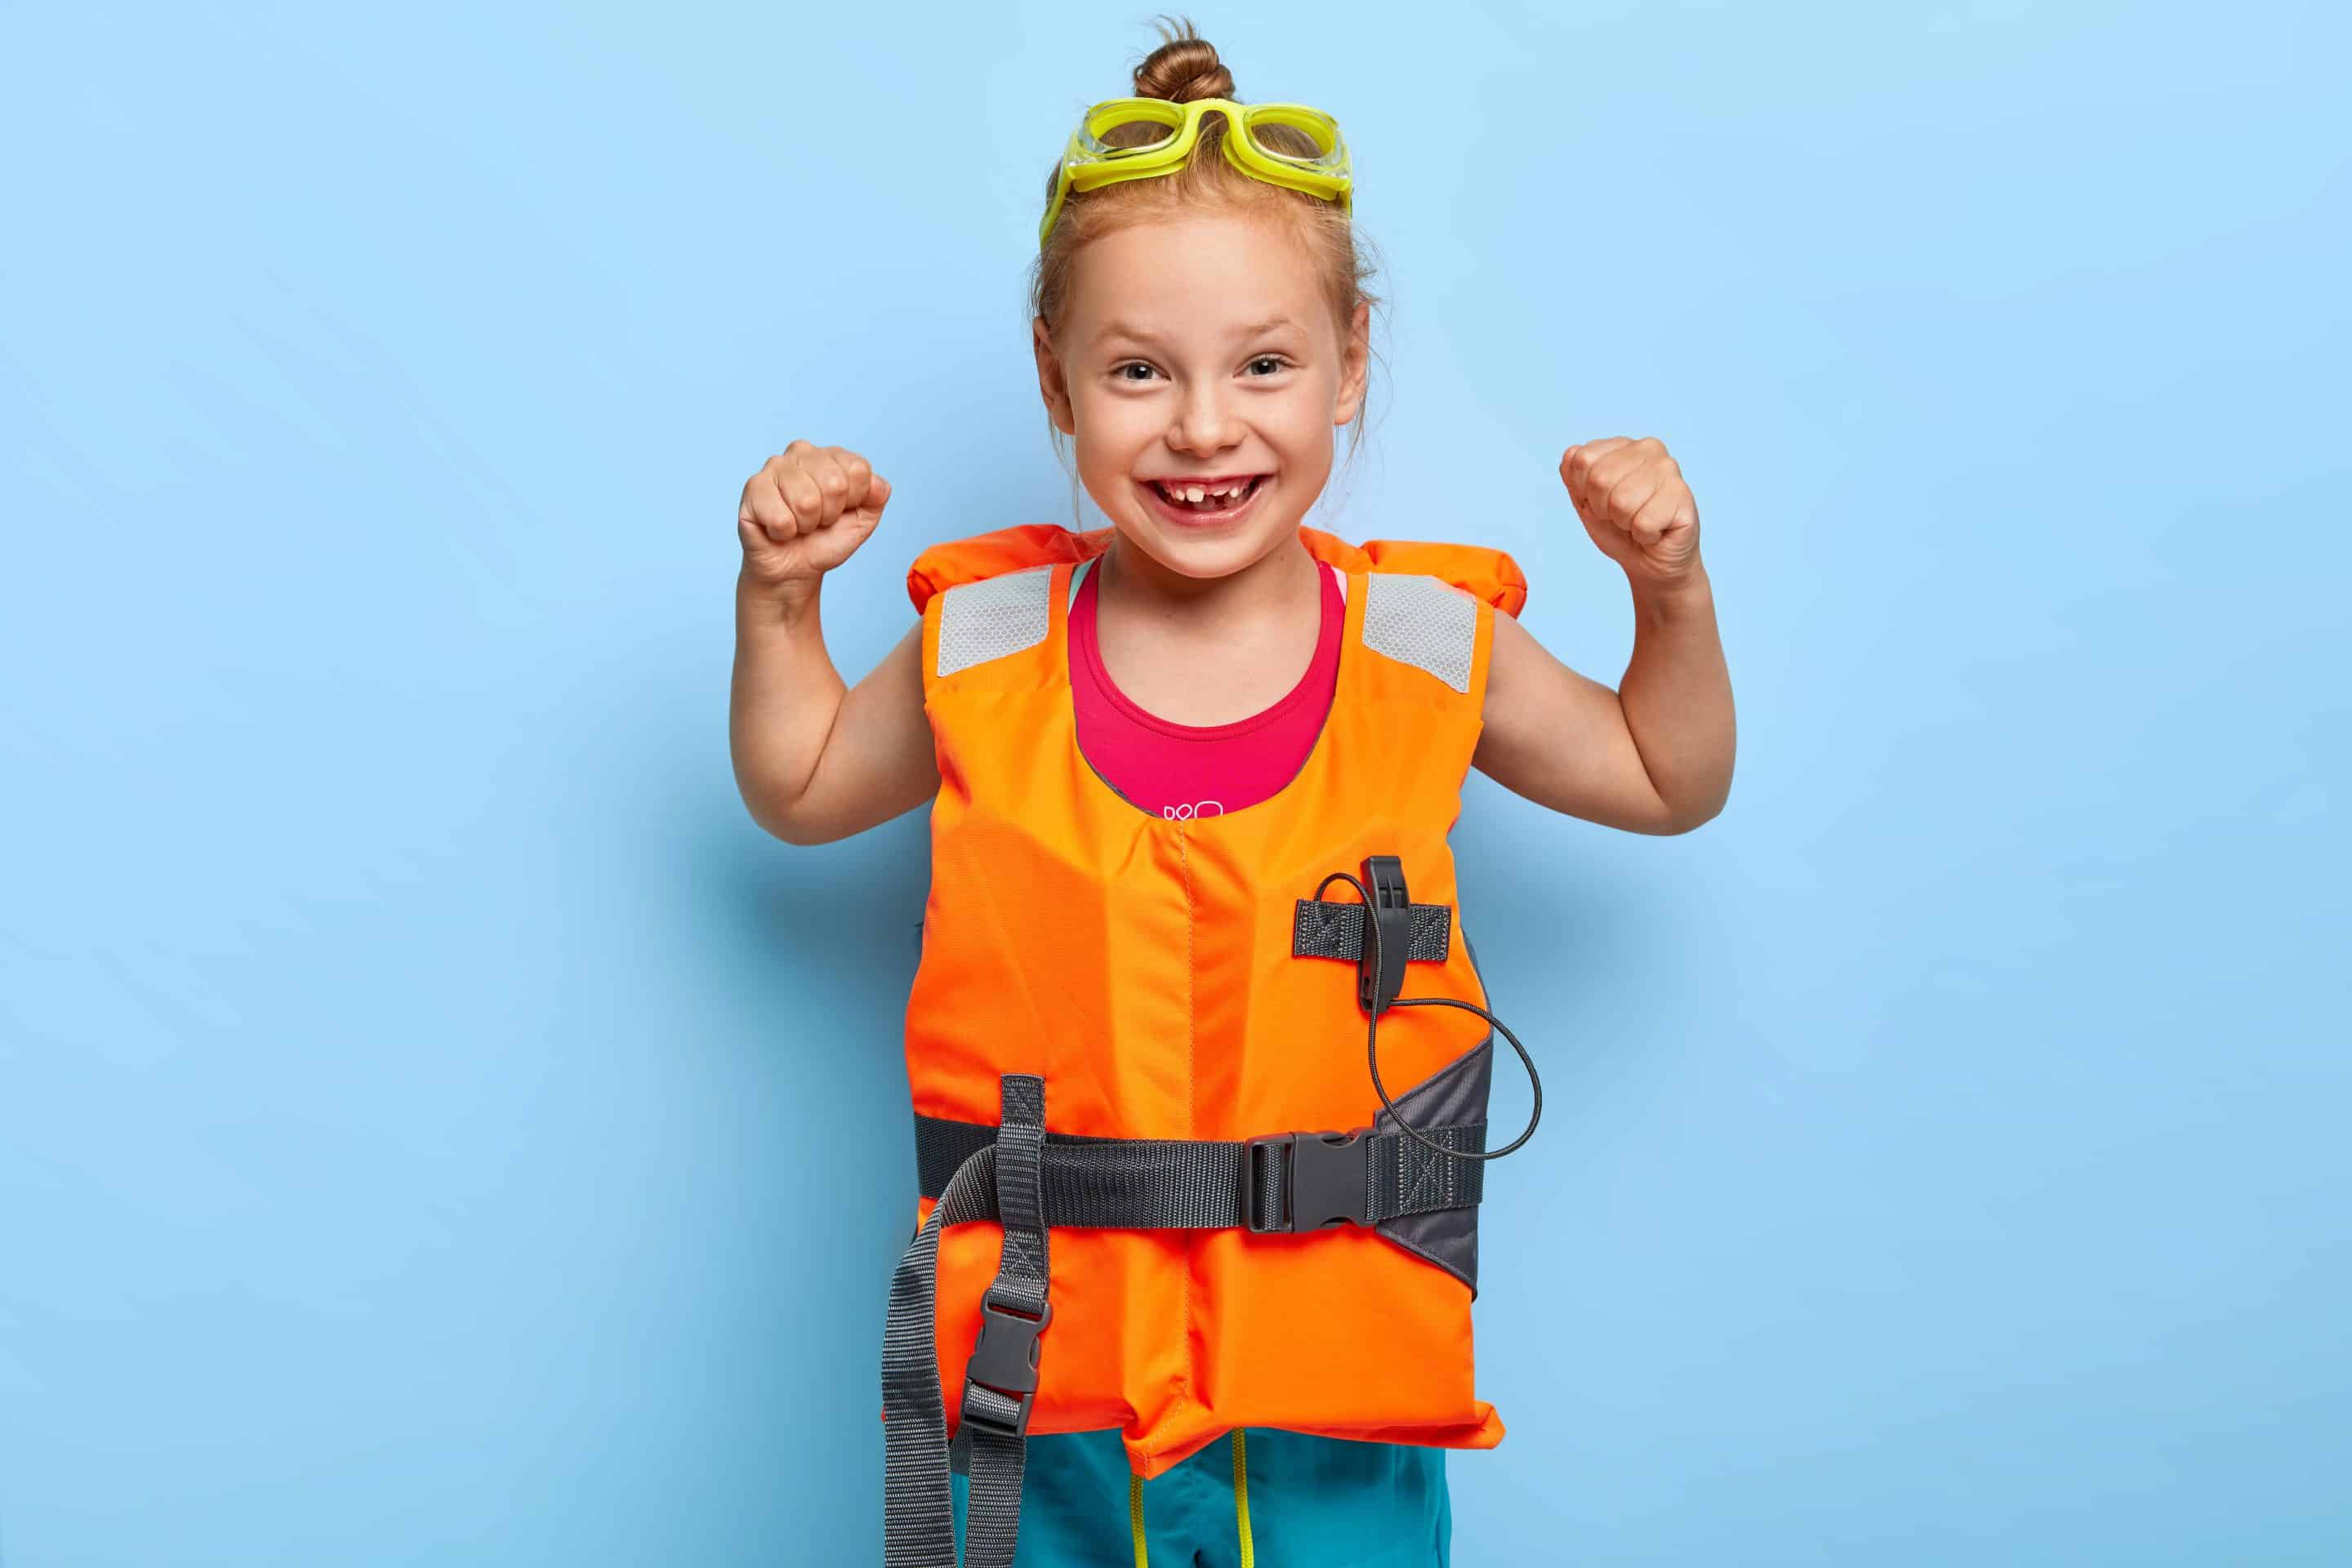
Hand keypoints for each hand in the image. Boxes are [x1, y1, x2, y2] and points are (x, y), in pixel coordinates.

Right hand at [737, 441, 891, 594]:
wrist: (794, 568)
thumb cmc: (825, 539)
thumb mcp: (863, 520)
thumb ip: (877, 496)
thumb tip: (877, 484)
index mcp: (831, 455)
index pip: (858, 470)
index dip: (854, 501)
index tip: (840, 511)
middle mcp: (802, 452)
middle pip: (835, 484)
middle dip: (829, 515)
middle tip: (817, 521)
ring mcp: (775, 466)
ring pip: (807, 501)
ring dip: (806, 525)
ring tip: (798, 524)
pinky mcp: (753, 488)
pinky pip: (781, 517)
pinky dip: (784, 533)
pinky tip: (778, 529)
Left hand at [1560, 437, 1700, 586]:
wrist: (1649, 563)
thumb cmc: (1619, 529)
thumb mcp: (1584, 501)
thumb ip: (1573, 475)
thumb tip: (1572, 453)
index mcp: (1622, 445)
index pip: (1581, 459)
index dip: (1584, 491)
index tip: (1601, 503)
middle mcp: (1649, 448)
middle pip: (1600, 479)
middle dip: (1604, 509)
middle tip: (1621, 516)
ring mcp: (1669, 469)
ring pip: (1622, 502)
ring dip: (1625, 523)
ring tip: (1638, 522)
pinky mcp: (1683, 496)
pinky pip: (1645, 522)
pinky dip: (1644, 536)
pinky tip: (1656, 531)